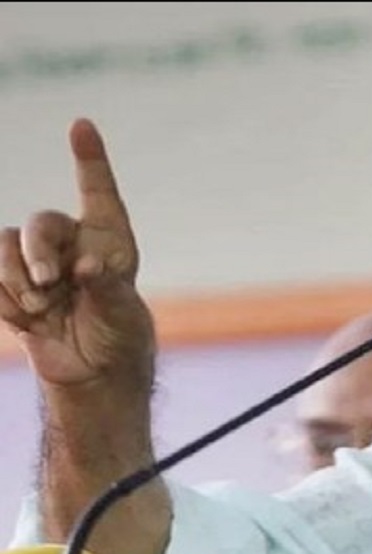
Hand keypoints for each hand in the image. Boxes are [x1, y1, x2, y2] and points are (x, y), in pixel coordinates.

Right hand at [0, 118, 154, 387]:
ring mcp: (38, 264)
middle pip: (41, 223)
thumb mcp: (123, 314)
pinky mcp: (12, 286)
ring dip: (15, 276)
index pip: (98, 192)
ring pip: (6, 245)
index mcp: (109, 240)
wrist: (93, 373)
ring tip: (39, 306)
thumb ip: (106, 287)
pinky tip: (28, 321)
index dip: (90, 159)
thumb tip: (86, 266)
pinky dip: (5, 300)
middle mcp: (73, 244)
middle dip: (37, 251)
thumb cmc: (120, 337)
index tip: (82, 125)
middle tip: (49, 283)